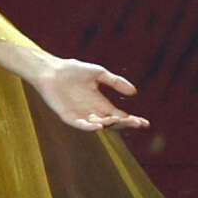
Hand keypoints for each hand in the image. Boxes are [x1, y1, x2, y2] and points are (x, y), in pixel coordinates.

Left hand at [32, 58, 149, 132]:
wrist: (51, 70)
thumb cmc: (73, 70)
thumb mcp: (99, 73)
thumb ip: (115, 82)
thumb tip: (134, 92)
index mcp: (101, 104)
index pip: (120, 116)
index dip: (132, 120)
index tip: (145, 123)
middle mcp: (93, 112)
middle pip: (112, 123)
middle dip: (125, 124)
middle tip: (136, 123)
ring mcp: (81, 116)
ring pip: (98, 125)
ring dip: (108, 124)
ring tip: (117, 120)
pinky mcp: (68, 117)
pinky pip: (80, 125)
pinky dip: (89, 127)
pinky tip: (98, 126)